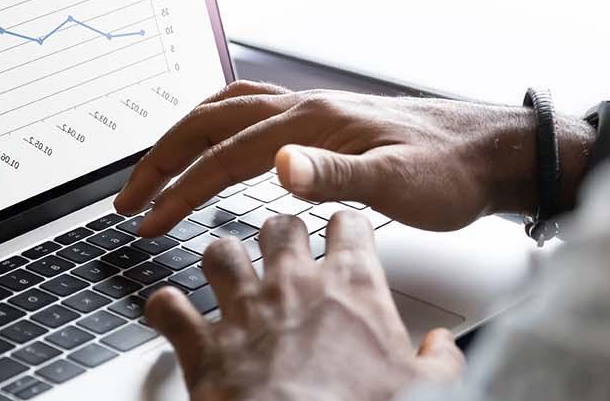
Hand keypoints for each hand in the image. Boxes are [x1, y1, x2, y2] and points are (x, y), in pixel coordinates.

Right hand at [114, 80, 595, 236]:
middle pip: (210, 123)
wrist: (490, 151)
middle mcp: (305, 108)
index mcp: (312, 121)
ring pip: (226, 111)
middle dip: (161, 160)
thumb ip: (336, 176)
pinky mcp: (326, 121)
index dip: (179, 189)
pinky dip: (218, 126)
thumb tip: (279, 165)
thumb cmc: (450, 171)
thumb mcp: (398, 183)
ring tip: (155, 172)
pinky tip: (219, 145)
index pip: (224, 155)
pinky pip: (252, 111)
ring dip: (183, 139)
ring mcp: (314, 110)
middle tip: (127, 199)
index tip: (146, 221)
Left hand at [146, 212, 464, 400]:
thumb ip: (440, 361)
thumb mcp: (424, 391)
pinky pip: (168, 306)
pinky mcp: (202, 346)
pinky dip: (165, 309)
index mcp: (351, 288)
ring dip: (222, 261)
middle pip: (278, 224)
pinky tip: (171, 313)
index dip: (344, 227)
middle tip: (281, 250)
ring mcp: (243, 311)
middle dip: (278, 234)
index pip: (348, 224)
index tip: (342, 234)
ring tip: (227, 273)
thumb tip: (444, 347)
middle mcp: (293, 286)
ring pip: (220, 251)